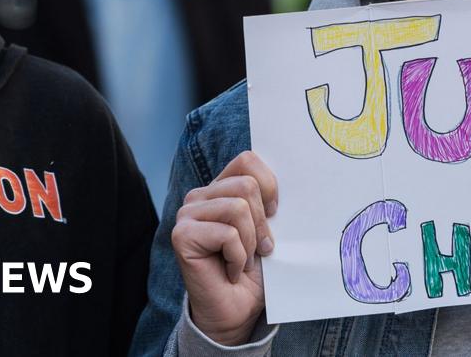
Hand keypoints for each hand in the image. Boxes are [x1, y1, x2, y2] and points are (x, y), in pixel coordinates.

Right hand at [172, 151, 277, 345]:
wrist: (237, 310)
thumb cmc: (254, 270)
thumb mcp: (268, 228)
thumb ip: (268, 201)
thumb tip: (290, 182)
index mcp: (220, 188)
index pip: (247, 160)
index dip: (269, 185)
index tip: (274, 213)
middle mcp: (199, 196)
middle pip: (247, 185)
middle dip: (262, 223)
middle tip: (258, 249)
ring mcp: (186, 214)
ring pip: (238, 208)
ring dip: (250, 242)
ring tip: (242, 260)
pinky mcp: (181, 235)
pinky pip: (227, 234)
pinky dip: (238, 258)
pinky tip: (230, 271)